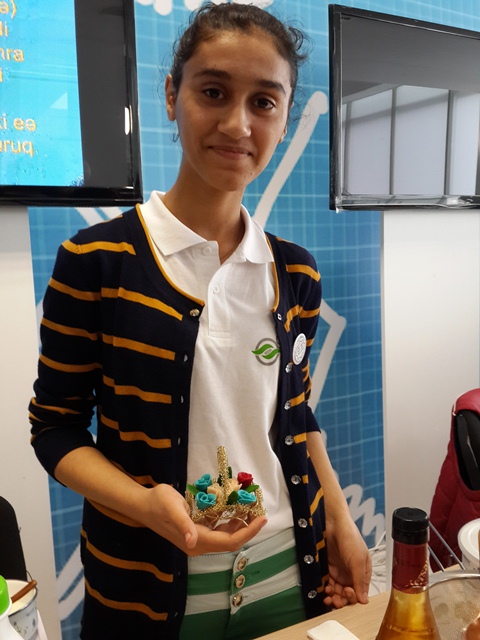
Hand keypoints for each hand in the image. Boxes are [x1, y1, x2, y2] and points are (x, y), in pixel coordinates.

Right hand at [144, 484, 267, 555]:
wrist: (144, 504)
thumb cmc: (158, 504)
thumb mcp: (171, 508)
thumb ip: (183, 524)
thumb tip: (192, 542)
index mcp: (197, 541)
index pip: (230, 542)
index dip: (248, 532)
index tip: (262, 518)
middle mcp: (200, 543)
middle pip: (232, 539)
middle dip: (248, 526)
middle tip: (260, 508)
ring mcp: (199, 537)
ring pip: (227, 533)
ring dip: (241, 521)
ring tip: (252, 505)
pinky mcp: (198, 529)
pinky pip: (219, 526)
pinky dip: (230, 517)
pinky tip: (236, 504)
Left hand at [323, 515, 371, 608]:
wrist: (333, 524)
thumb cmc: (350, 537)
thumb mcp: (358, 560)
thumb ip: (360, 580)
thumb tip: (364, 600)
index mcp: (363, 573)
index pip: (361, 593)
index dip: (354, 597)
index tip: (347, 592)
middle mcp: (353, 574)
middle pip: (349, 595)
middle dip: (342, 600)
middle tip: (336, 600)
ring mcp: (341, 572)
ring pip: (338, 592)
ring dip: (334, 597)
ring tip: (328, 597)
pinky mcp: (330, 568)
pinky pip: (329, 584)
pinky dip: (327, 590)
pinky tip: (324, 590)